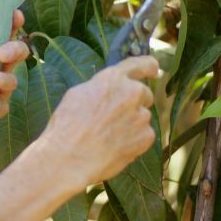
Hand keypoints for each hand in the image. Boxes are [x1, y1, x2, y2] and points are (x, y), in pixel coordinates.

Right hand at [39, 56, 158, 187]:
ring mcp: (141, 116)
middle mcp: (132, 93)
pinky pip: (144, 134)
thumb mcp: (78, 94)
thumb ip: (101, 87)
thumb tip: (110, 90)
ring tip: (107, 135)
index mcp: (113, 79)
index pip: (140, 64)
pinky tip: (114, 146)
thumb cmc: (67, 125)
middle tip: (114, 116)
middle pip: (143, 93)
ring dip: (131, 122)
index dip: (148, 66)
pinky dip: (133, 140)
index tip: (153, 69)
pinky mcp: (146, 137)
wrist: (70, 157)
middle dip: (133, 102)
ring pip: (142, 116)